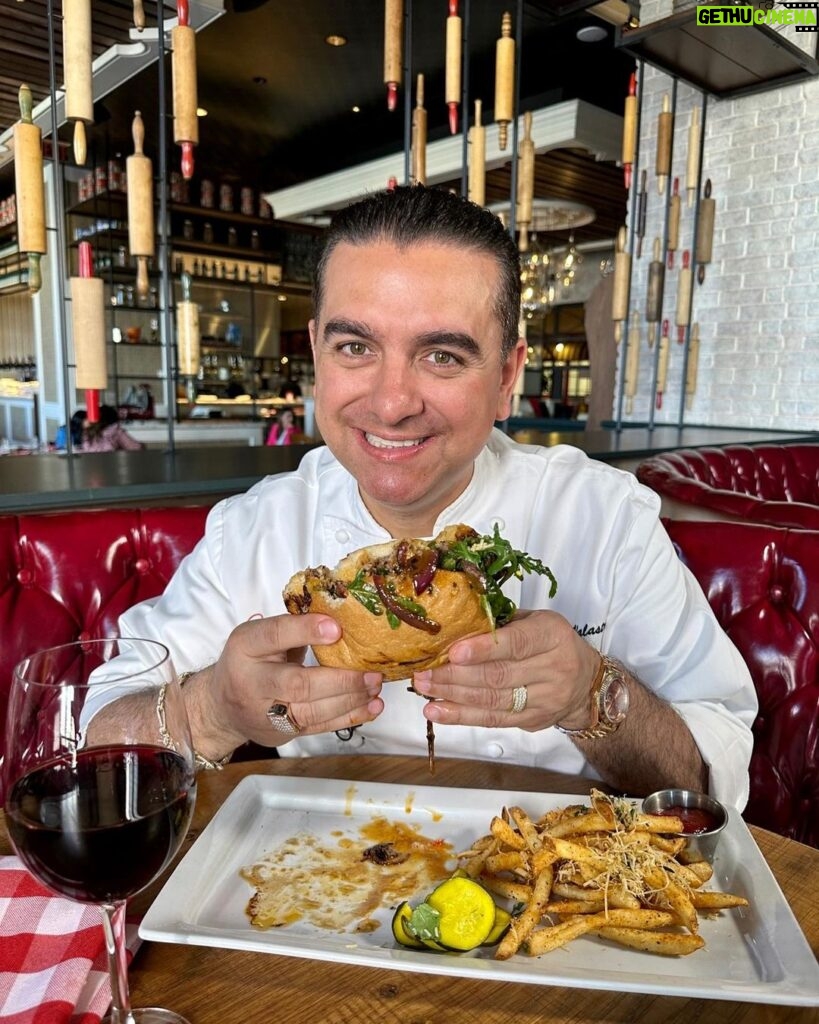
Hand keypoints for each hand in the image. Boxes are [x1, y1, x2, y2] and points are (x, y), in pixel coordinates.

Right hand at [186, 613, 383, 755]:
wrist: (221, 705)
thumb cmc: (251, 661)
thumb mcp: (260, 636)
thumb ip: (293, 628)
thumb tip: (343, 617)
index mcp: (245, 646)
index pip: (275, 635)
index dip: (306, 631)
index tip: (337, 628)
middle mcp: (251, 681)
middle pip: (298, 684)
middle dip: (340, 680)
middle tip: (371, 672)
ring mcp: (264, 713)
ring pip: (311, 712)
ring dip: (350, 700)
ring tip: (375, 686)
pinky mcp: (280, 734)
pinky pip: (318, 728)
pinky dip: (349, 717)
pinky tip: (372, 706)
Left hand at [410, 610, 598, 731]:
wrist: (586, 681)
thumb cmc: (551, 643)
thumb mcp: (535, 621)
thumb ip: (500, 623)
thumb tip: (454, 626)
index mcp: (552, 635)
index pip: (517, 643)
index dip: (483, 649)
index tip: (453, 652)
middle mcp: (554, 668)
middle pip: (499, 675)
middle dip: (455, 675)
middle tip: (423, 672)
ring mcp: (546, 699)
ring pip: (493, 701)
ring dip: (453, 697)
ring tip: (425, 690)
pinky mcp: (534, 721)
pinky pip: (493, 721)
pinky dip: (462, 716)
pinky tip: (438, 711)